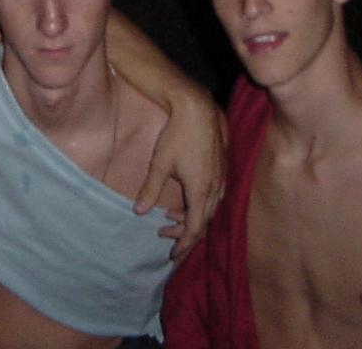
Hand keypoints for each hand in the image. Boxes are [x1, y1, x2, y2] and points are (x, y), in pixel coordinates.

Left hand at [135, 89, 226, 259]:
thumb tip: (138, 211)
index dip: (184, 244)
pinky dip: (201, 202)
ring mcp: (221, 177)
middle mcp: (215, 188)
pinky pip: (215, 195)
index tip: (173, 254)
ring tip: (170, 214)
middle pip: (203, 221)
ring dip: (192, 216)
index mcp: (200, 191)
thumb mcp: (159, 164)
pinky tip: (188, 195)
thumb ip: (150, 189)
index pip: (194, 228)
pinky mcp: (223, 167)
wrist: (198, 108)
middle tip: (164, 233)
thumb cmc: (177, 136)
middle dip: (184, 232)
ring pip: (210, 208)